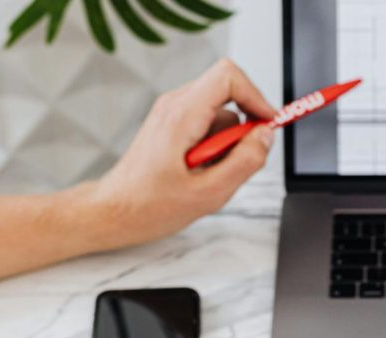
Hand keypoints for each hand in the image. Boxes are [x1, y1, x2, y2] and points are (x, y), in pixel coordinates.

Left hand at [87, 59, 276, 249]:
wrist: (116, 211)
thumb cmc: (150, 206)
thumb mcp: (208, 193)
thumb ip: (243, 163)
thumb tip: (266, 137)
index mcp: (181, 115)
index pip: (228, 77)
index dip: (256, 97)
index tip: (269, 125)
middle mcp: (175, 105)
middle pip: (228, 94)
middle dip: (244, 128)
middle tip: (239, 162)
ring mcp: (172, 113)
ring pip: (220, 114)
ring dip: (227, 144)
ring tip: (211, 175)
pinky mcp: (173, 125)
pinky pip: (208, 125)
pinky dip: (215, 148)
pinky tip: (201, 173)